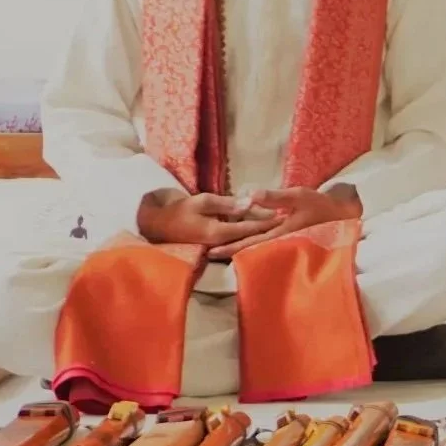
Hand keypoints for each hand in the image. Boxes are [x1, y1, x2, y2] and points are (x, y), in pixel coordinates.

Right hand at [137, 192, 281, 246]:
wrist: (159, 225)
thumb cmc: (180, 210)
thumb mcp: (203, 201)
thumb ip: (227, 203)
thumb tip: (249, 203)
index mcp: (219, 233)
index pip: (249, 227)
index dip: (267, 221)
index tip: (284, 215)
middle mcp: (221, 242)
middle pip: (250, 234)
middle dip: (267, 226)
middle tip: (286, 218)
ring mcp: (218, 244)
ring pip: (244, 236)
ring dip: (259, 228)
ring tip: (277, 221)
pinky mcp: (215, 242)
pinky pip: (235, 236)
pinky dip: (247, 230)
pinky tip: (257, 224)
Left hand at [207, 184, 361, 258]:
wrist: (340, 215)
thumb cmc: (318, 205)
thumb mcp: (298, 196)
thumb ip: (275, 197)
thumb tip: (251, 196)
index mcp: (279, 233)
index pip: (249, 242)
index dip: (230, 246)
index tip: (212, 250)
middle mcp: (280, 242)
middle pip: (250, 249)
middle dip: (230, 251)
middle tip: (208, 253)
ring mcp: (284, 243)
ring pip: (257, 248)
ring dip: (239, 248)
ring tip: (220, 249)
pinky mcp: (287, 240)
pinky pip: (266, 244)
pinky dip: (252, 244)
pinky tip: (243, 242)